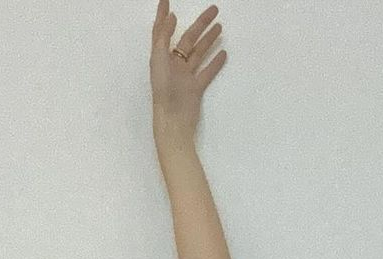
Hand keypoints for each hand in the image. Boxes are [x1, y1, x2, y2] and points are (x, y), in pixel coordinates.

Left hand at [150, 0, 227, 143]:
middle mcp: (173, 64)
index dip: (163, 15)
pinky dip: (215, 63)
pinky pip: (207, 72)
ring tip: (220, 27)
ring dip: (209, 40)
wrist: (173, 122)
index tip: (167, 0)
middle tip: (213, 10)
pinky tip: (223, 53)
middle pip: (187, 39)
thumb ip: (163, 37)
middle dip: (200, 24)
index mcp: (161, 57)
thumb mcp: (159, 60)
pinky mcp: (195, 88)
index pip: (161, 31)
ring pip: (198, 53)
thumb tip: (172, 17)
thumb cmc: (163, 92)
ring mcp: (185, 76)